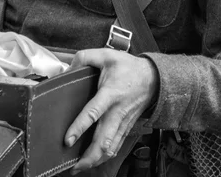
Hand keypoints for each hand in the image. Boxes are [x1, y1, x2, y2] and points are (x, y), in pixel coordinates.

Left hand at [65, 49, 158, 173]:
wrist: (153, 78)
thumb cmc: (129, 68)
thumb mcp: (106, 55)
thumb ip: (85, 57)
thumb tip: (70, 67)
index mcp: (110, 94)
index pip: (93, 113)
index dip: (79, 127)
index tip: (68, 140)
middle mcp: (116, 112)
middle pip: (103, 141)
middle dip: (88, 157)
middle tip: (73, 165)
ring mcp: (123, 122)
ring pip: (110, 148)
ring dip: (95, 160)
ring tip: (80, 167)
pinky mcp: (126, 127)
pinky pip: (116, 146)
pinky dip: (105, 157)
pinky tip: (95, 160)